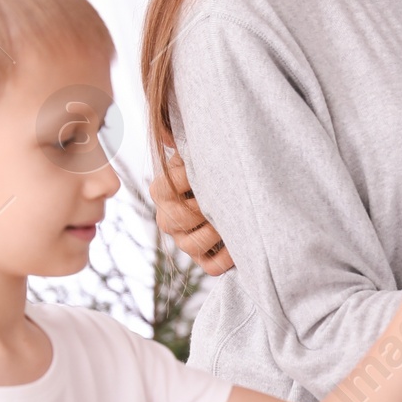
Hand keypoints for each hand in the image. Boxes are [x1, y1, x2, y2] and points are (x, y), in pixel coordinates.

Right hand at [150, 150, 233, 277]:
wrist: (230, 186)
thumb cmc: (209, 164)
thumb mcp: (193, 150)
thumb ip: (180, 139)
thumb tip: (168, 135)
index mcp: (162, 189)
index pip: (168, 187)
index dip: (190, 179)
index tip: (210, 170)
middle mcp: (167, 217)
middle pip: (176, 219)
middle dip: (203, 209)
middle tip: (224, 198)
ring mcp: (183, 240)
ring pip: (191, 245)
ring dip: (213, 234)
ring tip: (232, 220)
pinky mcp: (202, 257)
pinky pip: (211, 266)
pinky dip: (226, 258)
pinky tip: (239, 245)